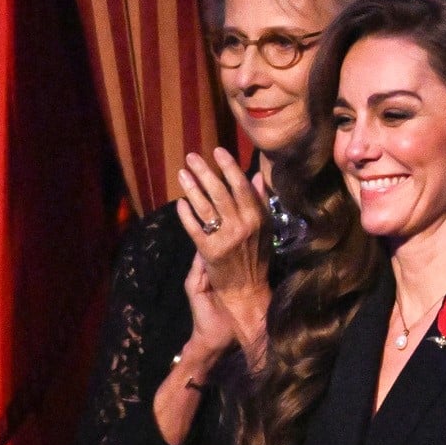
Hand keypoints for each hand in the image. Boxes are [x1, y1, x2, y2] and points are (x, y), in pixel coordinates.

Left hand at [176, 147, 271, 361]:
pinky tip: (180, 203)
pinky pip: (195, 229)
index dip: (229, 167)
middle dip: (206, 172)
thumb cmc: (256, 259)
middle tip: (192, 157)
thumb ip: (260, 202)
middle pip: (221, 193)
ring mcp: (226, 240)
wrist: (247, 293)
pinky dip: (186, 215)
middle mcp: (243, 227)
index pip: (242, 187)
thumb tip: (255, 177)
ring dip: (192, 188)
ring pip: (206, 208)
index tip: (218, 151)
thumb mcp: (264, 229)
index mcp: (258, 219)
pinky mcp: (210, 253)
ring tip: (182, 173)